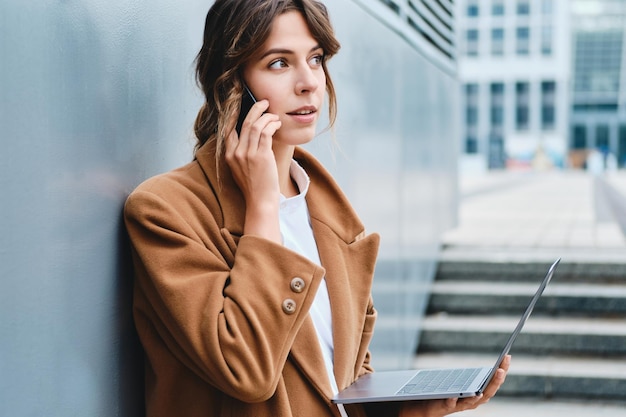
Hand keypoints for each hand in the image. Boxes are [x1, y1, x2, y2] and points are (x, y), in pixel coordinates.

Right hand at [225, 99, 281, 242]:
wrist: (260, 201)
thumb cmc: (254, 185)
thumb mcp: (241, 168)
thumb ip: (241, 153)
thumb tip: (251, 134)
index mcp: (229, 155)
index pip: (228, 128)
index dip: (235, 113)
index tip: (242, 103)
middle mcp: (236, 152)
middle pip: (245, 122)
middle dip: (256, 109)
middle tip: (264, 102)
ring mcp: (248, 154)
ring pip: (256, 125)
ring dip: (267, 117)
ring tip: (275, 116)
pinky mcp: (261, 156)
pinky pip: (266, 132)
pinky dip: (272, 125)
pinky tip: (277, 125)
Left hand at [399, 355, 510, 416]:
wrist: (426, 404)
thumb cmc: (445, 389)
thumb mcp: (461, 379)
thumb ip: (471, 374)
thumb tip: (483, 362)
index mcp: (477, 391)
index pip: (494, 381)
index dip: (502, 370)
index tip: (507, 356)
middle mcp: (472, 400)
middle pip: (488, 392)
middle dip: (496, 381)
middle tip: (501, 369)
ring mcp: (459, 405)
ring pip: (473, 402)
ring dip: (479, 395)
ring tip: (482, 389)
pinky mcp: (445, 407)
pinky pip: (450, 404)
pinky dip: (453, 400)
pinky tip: (453, 395)